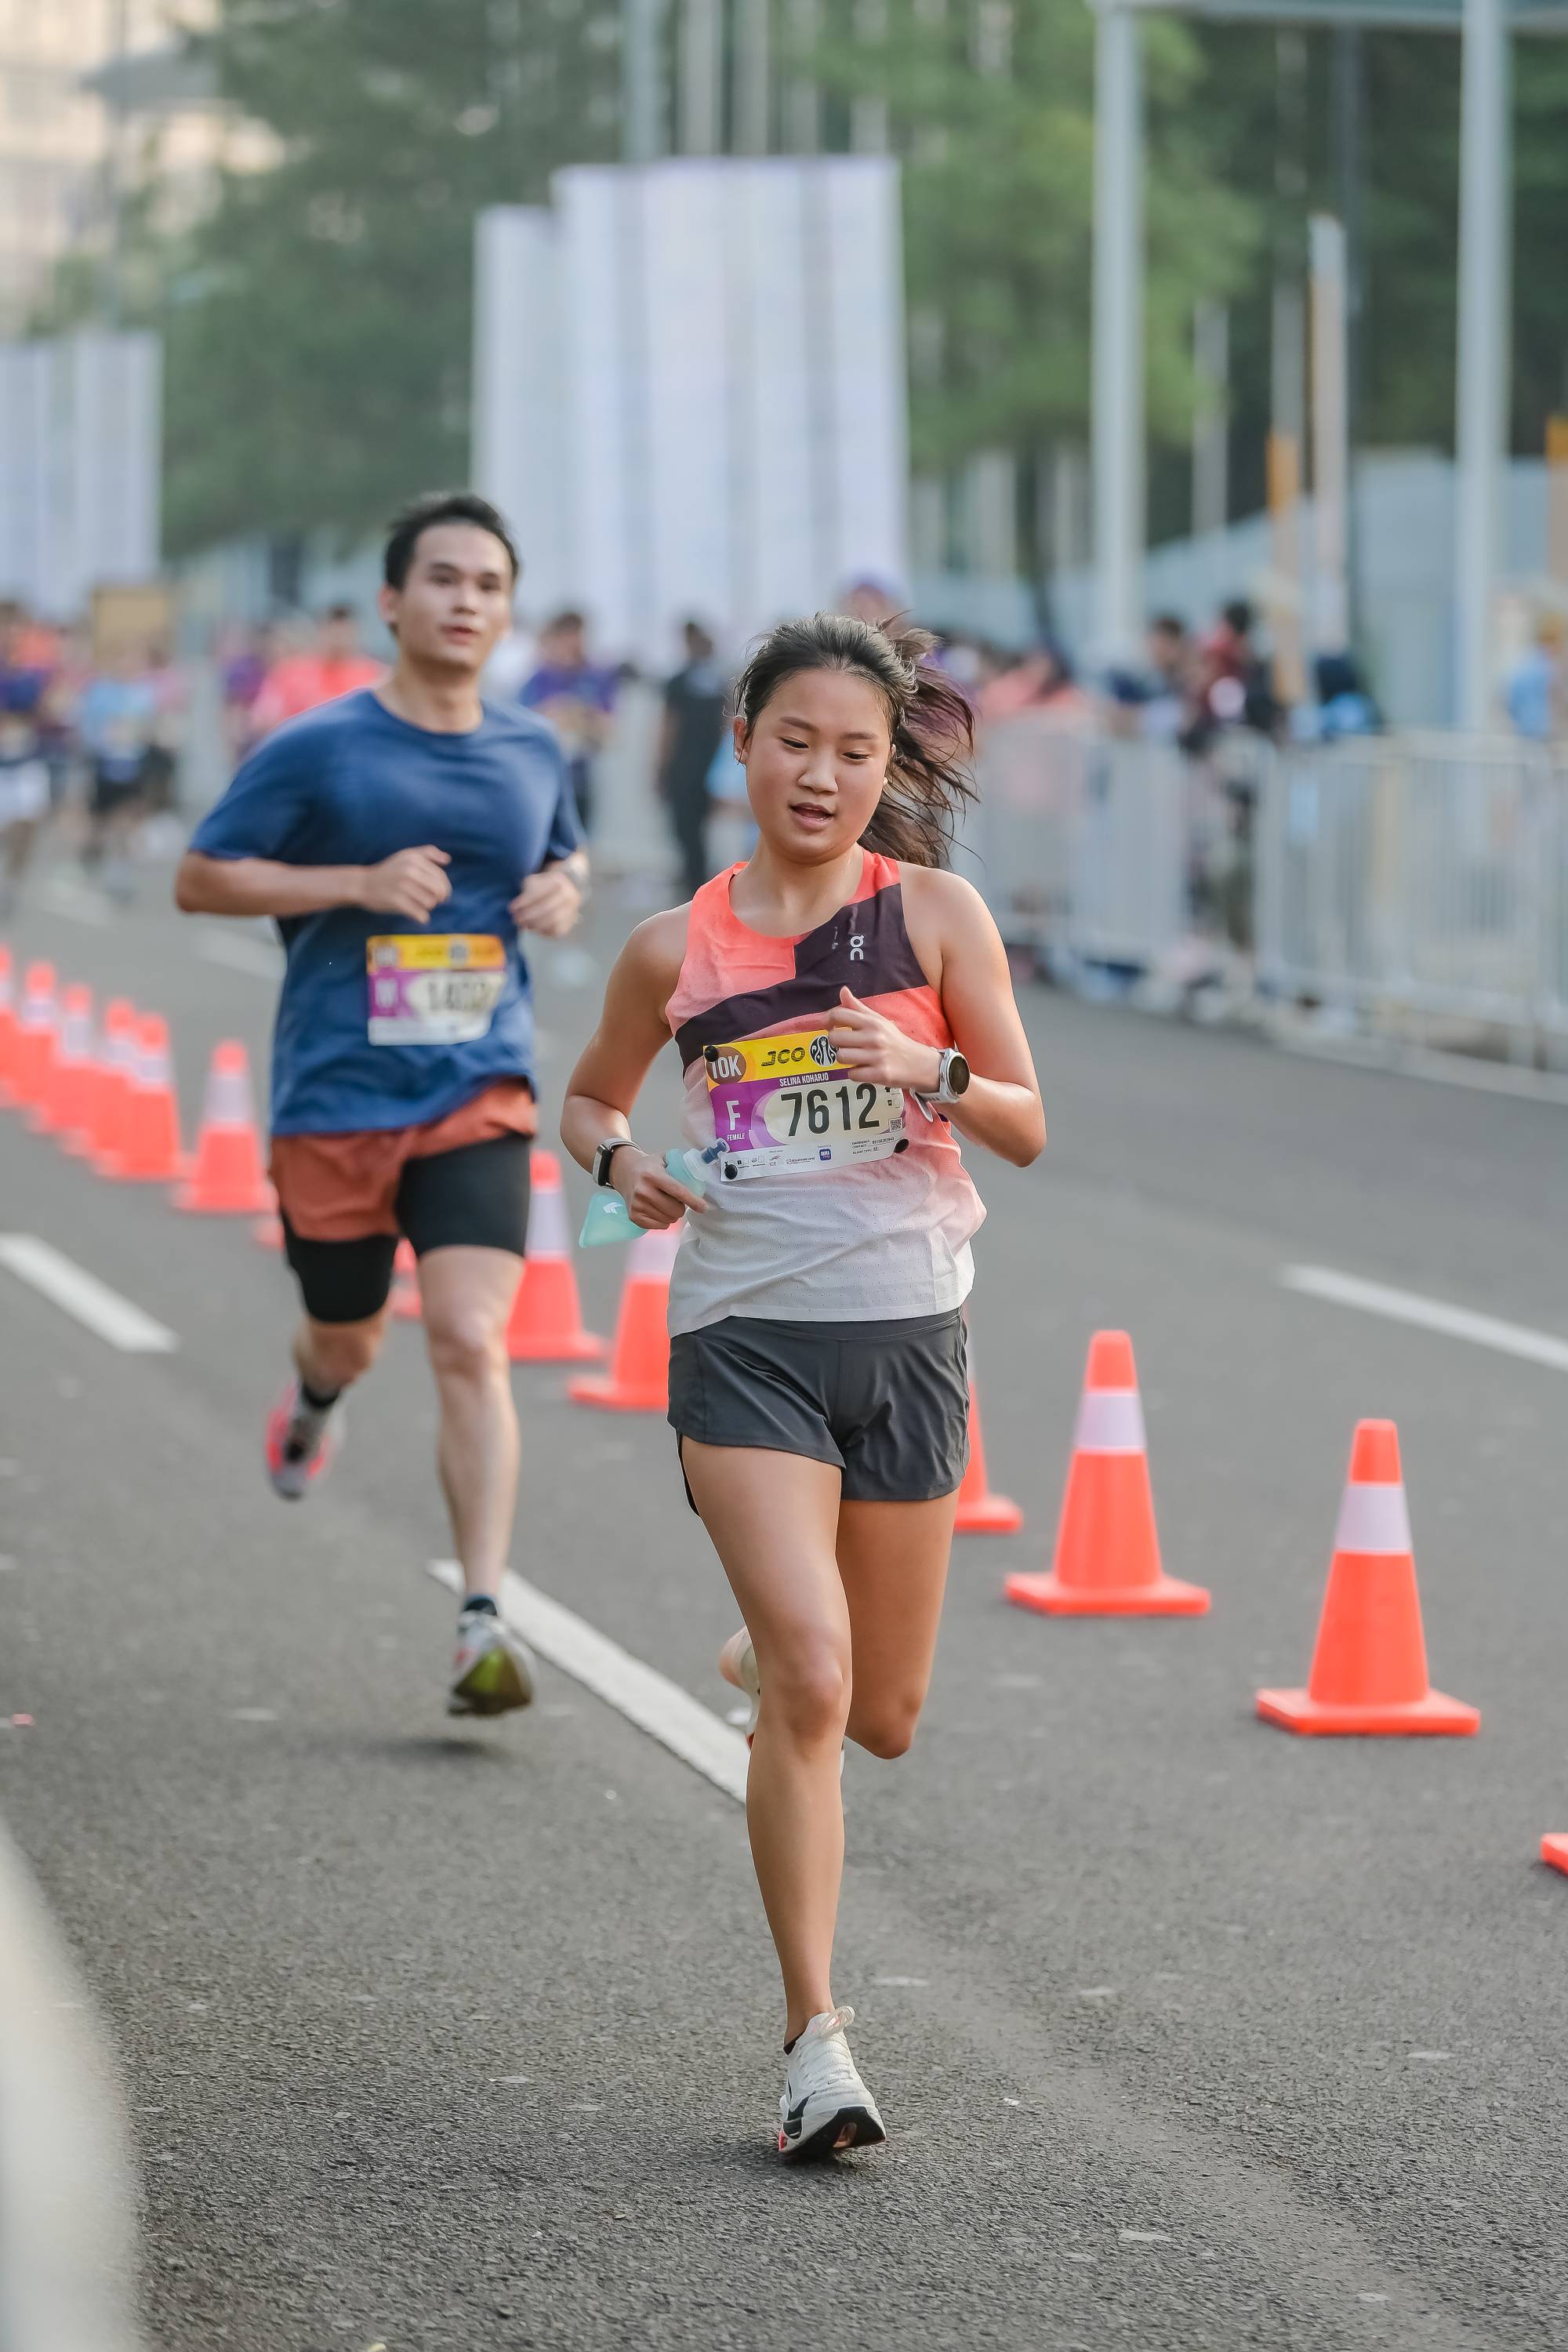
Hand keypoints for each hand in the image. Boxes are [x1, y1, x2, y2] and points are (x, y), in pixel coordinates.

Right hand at [359, 846, 450, 921]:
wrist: (363, 884)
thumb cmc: (388, 871)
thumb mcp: (405, 855)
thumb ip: (428, 853)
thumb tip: (447, 859)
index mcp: (414, 860)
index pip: (440, 877)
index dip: (445, 888)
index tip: (441, 895)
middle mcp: (409, 872)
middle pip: (438, 891)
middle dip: (439, 898)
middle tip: (433, 901)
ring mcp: (402, 887)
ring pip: (430, 903)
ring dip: (427, 907)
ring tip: (419, 905)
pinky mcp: (396, 902)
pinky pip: (420, 914)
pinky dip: (421, 917)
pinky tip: (417, 915)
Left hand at [511, 866, 583, 937]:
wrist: (565, 890)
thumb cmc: (545, 886)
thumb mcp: (535, 881)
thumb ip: (526, 892)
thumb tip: (515, 909)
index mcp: (560, 882)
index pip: (541, 893)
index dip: (524, 902)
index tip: (511, 908)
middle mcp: (570, 897)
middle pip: (547, 908)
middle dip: (529, 915)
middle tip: (516, 919)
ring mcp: (572, 911)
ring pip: (553, 921)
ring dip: (535, 925)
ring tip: (523, 924)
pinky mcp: (569, 924)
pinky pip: (555, 931)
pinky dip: (542, 931)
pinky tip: (533, 928)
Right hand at [610, 1146, 707, 1228]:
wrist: (624, 1172)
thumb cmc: (649, 1167)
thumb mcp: (664, 1159)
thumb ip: (681, 1165)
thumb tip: (702, 1171)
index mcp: (653, 1175)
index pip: (678, 1191)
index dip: (693, 1200)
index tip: (704, 1207)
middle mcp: (643, 1191)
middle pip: (674, 1210)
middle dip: (681, 1207)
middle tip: (677, 1200)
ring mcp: (637, 1205)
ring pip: (668, 1220)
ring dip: (672, 1215)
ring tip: (665, 1204)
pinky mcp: (633, 1216)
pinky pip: (658, 1226)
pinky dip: (663, 1221)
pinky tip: (658, 1210)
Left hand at [825, 987, 942, 1093]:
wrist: (920, 1063)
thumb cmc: (894, 1040)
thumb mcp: (879, 1021)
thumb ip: (858, 1008)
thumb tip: (842, 990)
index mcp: (872, 1022)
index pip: (839, 1014)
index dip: (827, 1020)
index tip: (829, 1026)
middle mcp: (874, 1037)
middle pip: (834, 1038)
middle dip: (837, 1043)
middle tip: (847, 1045)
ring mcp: (877, 1056)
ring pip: (841, 1057)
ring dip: (846, 1059)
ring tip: (857, 1057)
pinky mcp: (880, 1074)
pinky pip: (852, 1074)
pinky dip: (855, 1073)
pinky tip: (865, 1069)